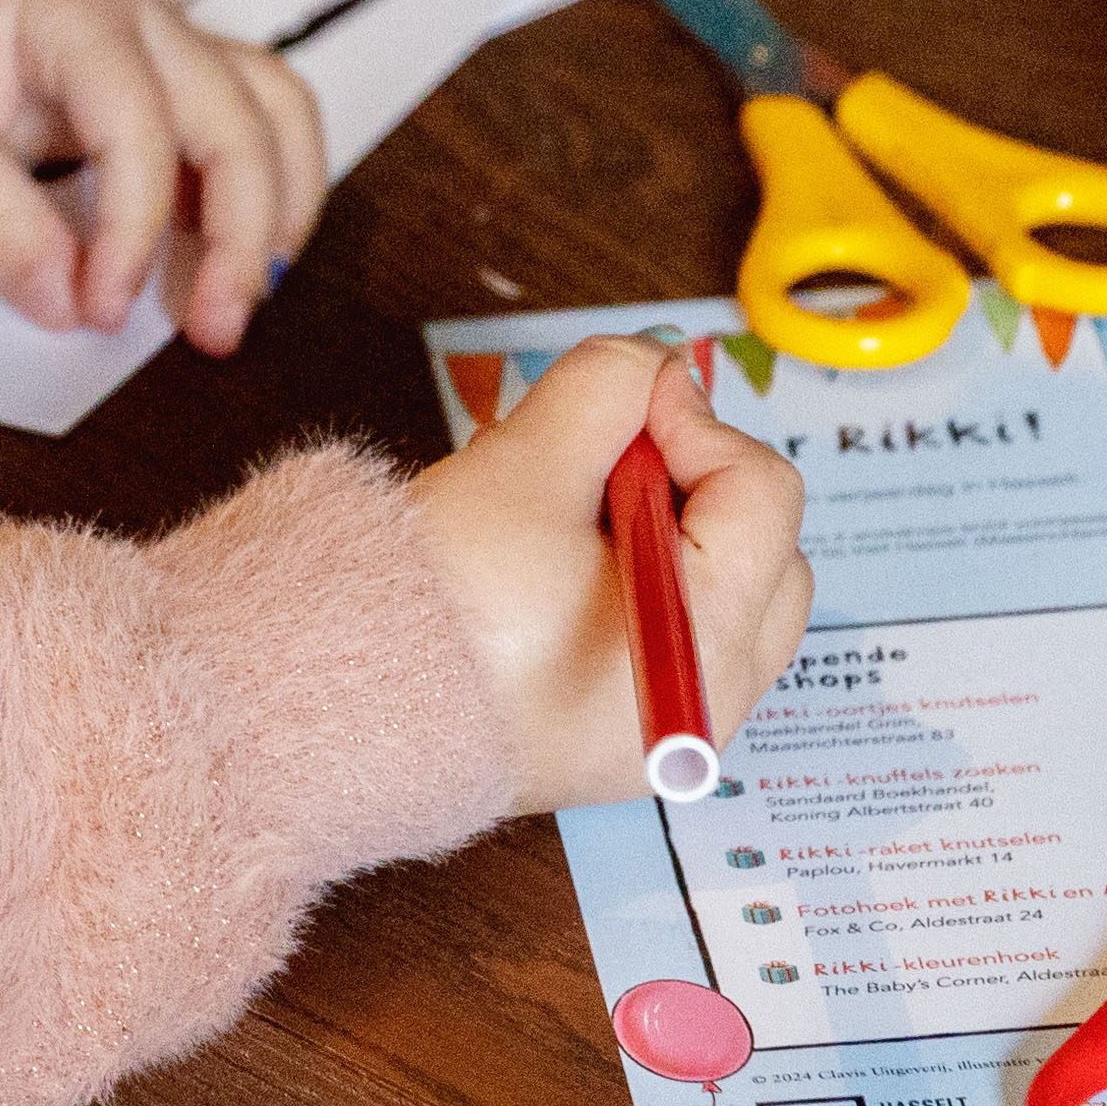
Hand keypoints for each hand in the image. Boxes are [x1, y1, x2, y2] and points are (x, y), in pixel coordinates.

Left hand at [0, 0, 328, 353]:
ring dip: (279, 203)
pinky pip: (252, 112)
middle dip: (243, 233)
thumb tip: (61, 304)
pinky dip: (264, 181)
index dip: (132, 229)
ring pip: (274, 106)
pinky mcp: (164, 69)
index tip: (97, 308)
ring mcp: (164, 38)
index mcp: (75, 10)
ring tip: (248, 296)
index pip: (139, 124)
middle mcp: (144, 15)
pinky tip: (234, 251)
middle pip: (240, 116)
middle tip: (213, 332)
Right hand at [410, 332, 809, 818]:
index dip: (695, 422)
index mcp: (699, 642)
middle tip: (605, 467)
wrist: (339, 706)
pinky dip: (652, 584)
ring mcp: (672, 729)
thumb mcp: (522, 463)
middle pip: (768, 549)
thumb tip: (657, 367)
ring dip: (679, 534)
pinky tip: (569, 572)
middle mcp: (710, 704)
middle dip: (700, 484)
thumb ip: (606, 389)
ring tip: (581, 524)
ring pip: (732, 594)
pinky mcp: (631, 738)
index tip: (626, 405)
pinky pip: (684, 636)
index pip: (759, 493)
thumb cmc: (432, 602)